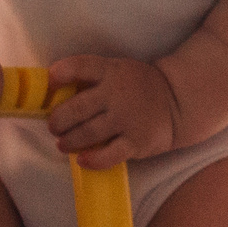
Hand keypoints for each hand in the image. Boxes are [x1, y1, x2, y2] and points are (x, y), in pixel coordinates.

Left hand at [46, 55, 181, 166]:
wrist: (176, 102)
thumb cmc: (137, 86)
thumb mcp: (117, 71)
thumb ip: (92, 79)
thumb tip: (55, 94)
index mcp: (110, 71)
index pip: (80, 66)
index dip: (61, 73)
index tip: (50, 82)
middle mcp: (116, 94)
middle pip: (77, 108)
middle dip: (58, 120)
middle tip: (53, 127)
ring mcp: (126, 119)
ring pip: (88, 133)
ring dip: (69, 141)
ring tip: (62, 144)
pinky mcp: (135, 142)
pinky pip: (108, 155)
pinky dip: (92, 160)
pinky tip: (82, 160)